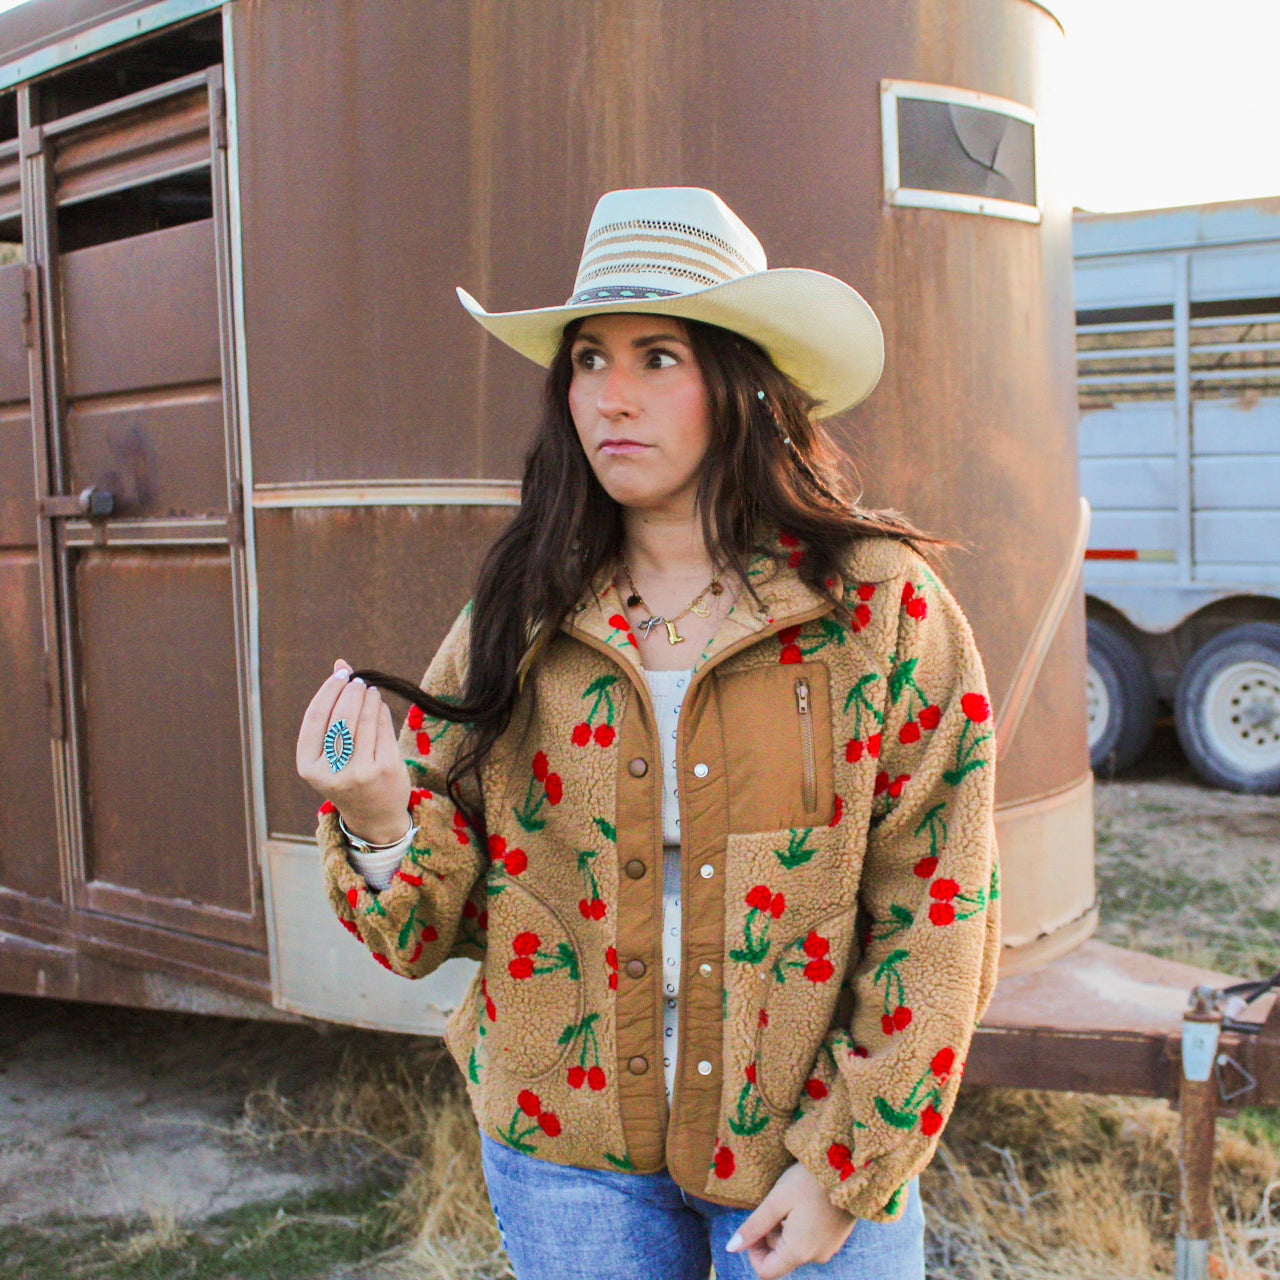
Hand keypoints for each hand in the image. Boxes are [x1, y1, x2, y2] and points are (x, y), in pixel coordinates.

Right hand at [296, 659, 411, 843]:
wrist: (374, 816)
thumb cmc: (347, 774)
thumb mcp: (330, 751)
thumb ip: (331, 710)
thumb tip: (340, 664)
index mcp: (308, 766)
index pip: (315, 717)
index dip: (328, 690)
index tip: (340, 674)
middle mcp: (331, 772)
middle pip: (341, 716)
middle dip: (351, 691)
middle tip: (358, 681)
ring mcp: (359, 772)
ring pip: (364, 720)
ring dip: (368, 698)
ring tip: (370, 690)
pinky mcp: (384, 769)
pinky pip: (383, 729)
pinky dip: (381, 712)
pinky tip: (379, 706)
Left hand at [725, 1160, 856, 1278]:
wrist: (851, 1167)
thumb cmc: (809, 1180)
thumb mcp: (777, 1200)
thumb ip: (754, 1226)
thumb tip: (731, 1248)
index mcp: (799, 1251)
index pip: (766, 1271)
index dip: (753, 1251)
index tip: (754, 1225)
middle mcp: (816, 1257)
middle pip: (780, 1257)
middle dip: (771, 1234)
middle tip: (774, 1203)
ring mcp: (829, 1248)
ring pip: (794, 1247)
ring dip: (785, 1228)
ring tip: (791, 1200)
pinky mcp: (836, 1238)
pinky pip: (810, 1240)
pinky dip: (801, 1226)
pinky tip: (805, 1202)